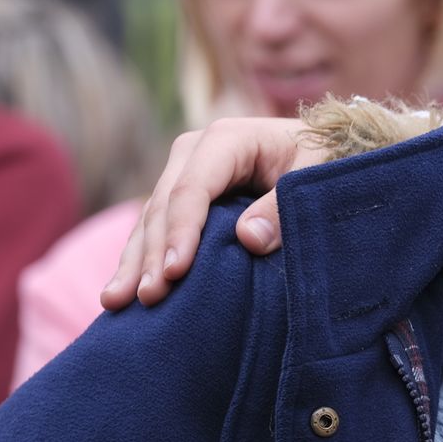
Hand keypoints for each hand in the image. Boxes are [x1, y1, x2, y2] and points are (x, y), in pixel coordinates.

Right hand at [100, 117, 321, 309]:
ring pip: (150, 220)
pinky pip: (154, 229)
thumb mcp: (316, 176)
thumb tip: (248, 238)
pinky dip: (140, 258)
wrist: (326, 146)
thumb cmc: (324, 159)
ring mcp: (184, 173)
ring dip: (135, 261)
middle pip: (164, 206)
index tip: (175, 272)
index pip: (193, 189)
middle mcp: (195, 152)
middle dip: (153, 253)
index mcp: (228, 139)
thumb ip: (283, 207)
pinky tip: (121, 291)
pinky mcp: (182, 196)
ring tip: (116, 301)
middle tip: (149, 297)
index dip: (182, 231)